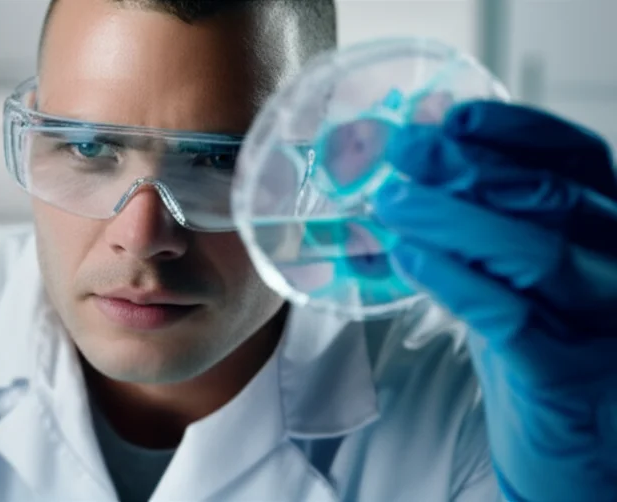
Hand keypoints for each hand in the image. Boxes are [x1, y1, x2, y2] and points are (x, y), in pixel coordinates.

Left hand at [372, 101, 616, 501]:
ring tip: (389, 201)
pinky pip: (510, 316)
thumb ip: (490, 236)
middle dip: (467, 167)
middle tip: (402, 153)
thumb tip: (417, 180)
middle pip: (549, 197)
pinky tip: (407, 258)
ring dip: (451, 218)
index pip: (580, 160)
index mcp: (613, 236)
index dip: (516, 131)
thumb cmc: (547, 362)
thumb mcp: (526, 285)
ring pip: (534, 249)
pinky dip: (454, 279)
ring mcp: (604, 323)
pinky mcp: (569, 376)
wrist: (579, 461)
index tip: (452, 118)